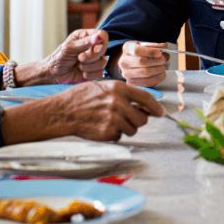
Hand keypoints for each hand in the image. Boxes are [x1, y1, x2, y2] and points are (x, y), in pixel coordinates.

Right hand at [4, 80, 165, 142]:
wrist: (63, 111)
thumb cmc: (82, 97)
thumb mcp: (104, 86)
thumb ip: (124, 93)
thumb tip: (144, 104)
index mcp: (118, 88)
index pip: (146, 98)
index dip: (156, 107)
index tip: (161, 113)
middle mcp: (118, 103)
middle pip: (142, 118)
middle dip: (137, 120)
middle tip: (126, 118)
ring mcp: (113, 118)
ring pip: (133, 129)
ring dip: (126, 128)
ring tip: (110, 121)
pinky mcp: (108, 132)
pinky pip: (120, 136)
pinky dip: (114, 134)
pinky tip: (101, 127)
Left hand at [37, 29, 108, 83]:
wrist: (53, 75)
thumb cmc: (58, 58)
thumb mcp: (69, 48)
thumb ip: (85, 42)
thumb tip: (99, 37)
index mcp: (86, 36)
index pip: (103, 35)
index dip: (101, 42)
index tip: (93, 48)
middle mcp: (92, 46)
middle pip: (104, 49)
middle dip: (91, 56)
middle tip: (80, 58)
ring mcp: (95, 59)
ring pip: (103, 62)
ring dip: (89, 66)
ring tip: (78, 65)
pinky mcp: (95, 71)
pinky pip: (100, 73)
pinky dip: (90, 74)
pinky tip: (81, 73)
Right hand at [116, 40, 167, 86]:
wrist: (131, 62)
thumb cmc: (141, 52)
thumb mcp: (146, 45)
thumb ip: (155, 46)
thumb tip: (164, 48)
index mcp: (127, 48)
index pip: (137, 50)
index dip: (150, 52)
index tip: (159, 53)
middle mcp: (123, 61)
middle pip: (141, 62)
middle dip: (156, 61)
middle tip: (164, 60)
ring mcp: (126, 73)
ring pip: (144, 72)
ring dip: (157, 70)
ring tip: (163, 67)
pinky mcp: (131, 82)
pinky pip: (146, 82)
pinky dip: (157, 78)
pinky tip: (162, 74)